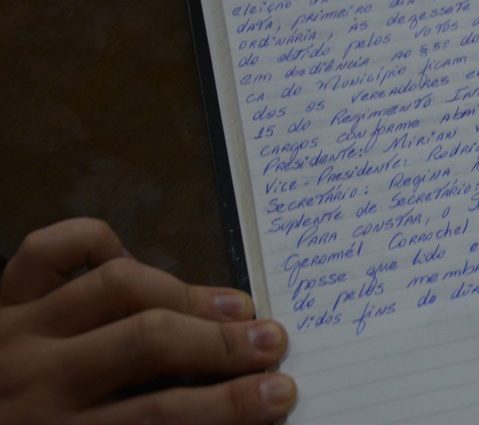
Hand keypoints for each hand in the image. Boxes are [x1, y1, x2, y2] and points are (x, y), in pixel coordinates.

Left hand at [0, 218, 295, 424]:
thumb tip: (232, 396)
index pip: (161, 416)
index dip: (230, 404)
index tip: (280, 392)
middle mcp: (38, 379)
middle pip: (147, 342)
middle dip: (221, 342)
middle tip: (271, 342)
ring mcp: (17, 330)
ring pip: (115, 286)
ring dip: (184, 294)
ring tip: (233, 306)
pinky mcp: (1, 297)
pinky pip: (50, 249)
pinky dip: (95, 242)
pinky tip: (130, 259)